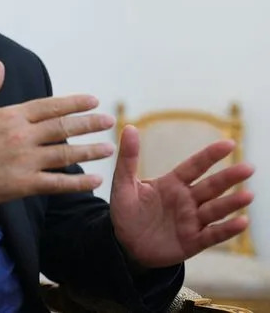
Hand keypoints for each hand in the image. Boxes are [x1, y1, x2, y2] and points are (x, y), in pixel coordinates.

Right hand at [0, 60, 114, 223]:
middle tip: (108, 122)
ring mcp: (25, 161)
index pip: (50, 106)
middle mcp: (23, 136)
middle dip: (89, 124)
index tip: (92, 101)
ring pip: (65, 154)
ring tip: (108, 148)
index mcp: (11, 116)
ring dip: (89, 151)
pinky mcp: (23, 184)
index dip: (73, 103)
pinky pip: (56, 183)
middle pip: (63, 127)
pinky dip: (78, 183)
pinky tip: (94, 180)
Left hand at [110, 125, 254, 267]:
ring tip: (248, 195)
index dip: (210, 155)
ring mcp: (192, 221)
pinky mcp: (193, 241)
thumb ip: (128, 158)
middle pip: (211, 187)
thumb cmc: (126, 211)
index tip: (229, 143)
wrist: (124, 244)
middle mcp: (186, 200)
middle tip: (249, 167)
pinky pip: (213, 234)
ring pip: (215, 209)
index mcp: (172, 184)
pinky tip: (242, 221)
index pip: (194, 166)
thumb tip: (129, 127)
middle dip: (229, 177)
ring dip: (232, 203)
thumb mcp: (123, 184)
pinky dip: (227, 229)